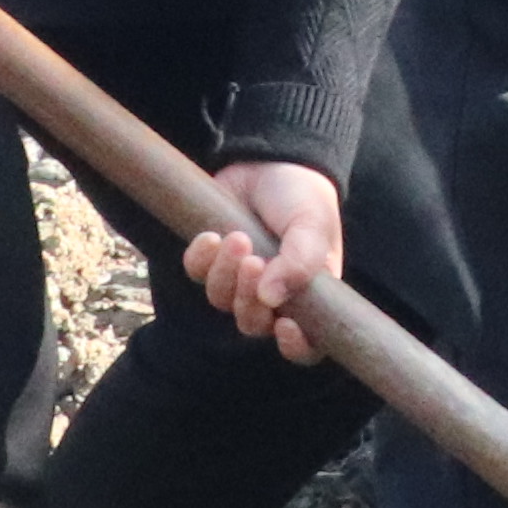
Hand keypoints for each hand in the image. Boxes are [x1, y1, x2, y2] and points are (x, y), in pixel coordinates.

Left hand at [185, 161, 343, 359]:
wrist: (271, 159)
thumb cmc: (302, 196)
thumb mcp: (312, 223)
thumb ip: (301, 261)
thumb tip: (271, 299)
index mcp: (310, 294)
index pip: (307, 344)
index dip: (296, 348)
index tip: (285, 326)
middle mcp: (273, 295)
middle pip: (254, 326)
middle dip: (248, 301)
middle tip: (255, 262)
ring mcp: (238, 280)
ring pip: (221, 302)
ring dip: (225, 274)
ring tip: (237, 238)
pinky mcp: (209, 260)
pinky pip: (195, 275)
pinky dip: (201, 258)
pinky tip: (212, 235)